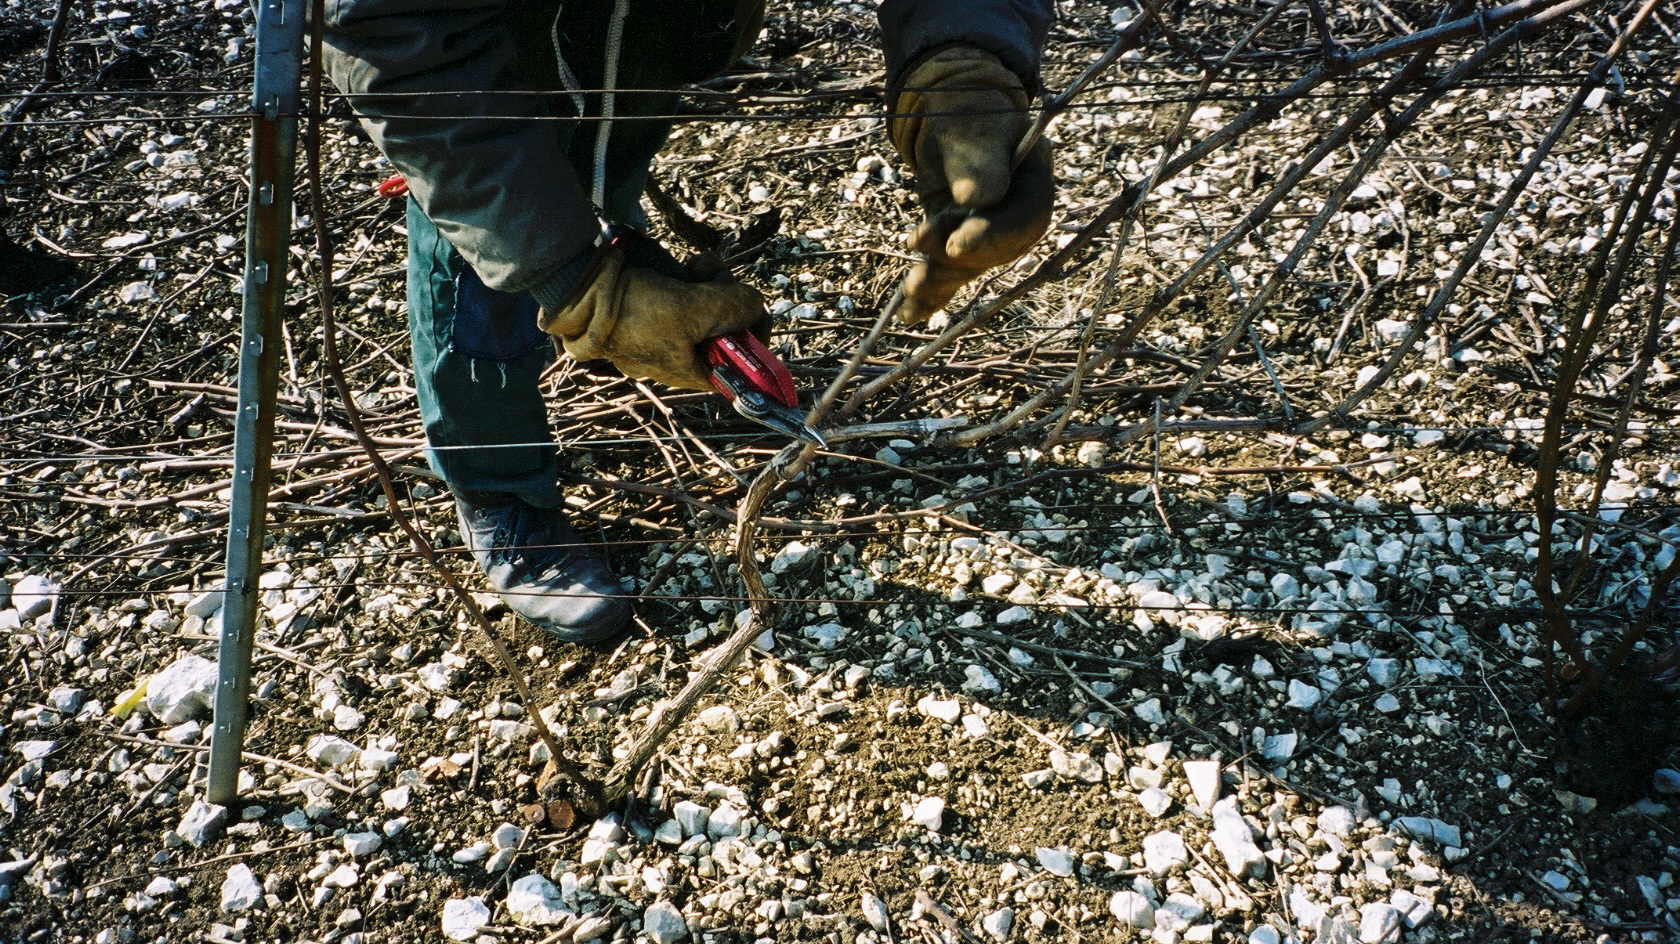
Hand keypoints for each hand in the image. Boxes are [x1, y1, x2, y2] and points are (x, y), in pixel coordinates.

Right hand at [540, 245, 766, 389]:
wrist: (581, 289)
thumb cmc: (633, 310)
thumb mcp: (694, 310)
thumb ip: (734, 309)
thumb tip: (756, 306)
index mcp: (690, 372)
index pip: (739, 367)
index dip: (753, 340)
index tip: (754, 312)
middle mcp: (679, 357)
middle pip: (725, 331)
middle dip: (728, 299)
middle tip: (719, 280)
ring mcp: (665, 333)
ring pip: (707, 307)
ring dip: (711, 281)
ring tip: (699, 266)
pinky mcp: (653, 309)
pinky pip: (685, 295)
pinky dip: (692, 277)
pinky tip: (688, 265)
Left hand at [889, 46, 1053, 323]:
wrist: (952, 119)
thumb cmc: (967, 115)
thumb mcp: (973, 128)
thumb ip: (979, 162)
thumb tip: (977, 198)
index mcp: (1035, 180)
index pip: (1024, 216)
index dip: (992, 235)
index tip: (955, 245)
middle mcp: (1019, 213)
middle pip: (998, 249)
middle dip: (958, 260)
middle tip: (921, 265)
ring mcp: (993, 233)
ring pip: (972, 265)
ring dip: (941, 278)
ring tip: (911, 288)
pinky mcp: (966, 245)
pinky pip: (953, 273)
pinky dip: (932, 295)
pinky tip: (910, 314)